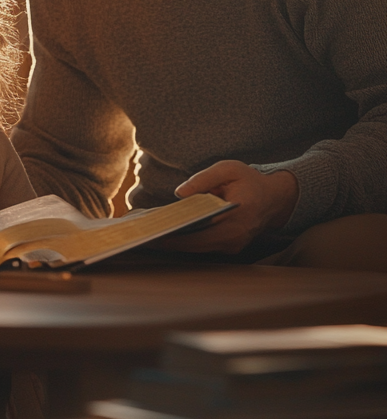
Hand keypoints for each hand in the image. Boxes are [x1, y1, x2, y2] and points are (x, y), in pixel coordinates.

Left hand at [160, 160, 298, 253]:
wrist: (274, 199)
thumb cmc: (249, 181)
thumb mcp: (228, 169)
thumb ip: (204, 179)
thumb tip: (179, 194)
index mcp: (237, 214)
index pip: (200, 229)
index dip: (175, 233)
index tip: (153, 231)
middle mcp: (236, 236)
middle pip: (195, 244)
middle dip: (169, 240)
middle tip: (144, 236)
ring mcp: (234, 245)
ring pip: (198, 249)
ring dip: (175, 243)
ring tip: (150, 234)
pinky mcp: (231, 248)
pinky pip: (205, 248)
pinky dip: (187, 242)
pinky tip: (168, 234)